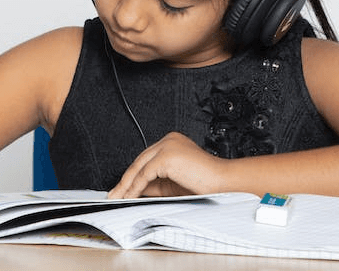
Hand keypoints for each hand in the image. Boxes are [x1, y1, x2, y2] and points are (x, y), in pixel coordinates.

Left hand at [108, 132, 226, 198]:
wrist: (223, 184)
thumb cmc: (206, 184)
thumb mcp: (173, 184)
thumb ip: (155, 184)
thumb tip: (136, 190)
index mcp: (172, 142)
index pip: (146, 159)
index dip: (133, 175)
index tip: (123, 189)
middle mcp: (169, 140)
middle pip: (140, 161)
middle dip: (126, 180)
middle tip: (114, 194)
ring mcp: (167, 145)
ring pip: (139, 167)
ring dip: (127, 185)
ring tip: (118, 198)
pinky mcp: (166, 155)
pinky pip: (144, 174)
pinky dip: (134, 188)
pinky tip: (129, 197)